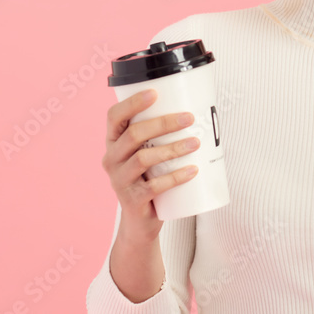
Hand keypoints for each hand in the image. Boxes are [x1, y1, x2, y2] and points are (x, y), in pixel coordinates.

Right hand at [101, 88, 201, 243]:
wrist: (141, 221)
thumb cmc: (150, 177)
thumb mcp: (150, 154)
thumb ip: (162, 135)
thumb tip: (201, 110)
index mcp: (114, 142)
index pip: (114, 117)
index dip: (132, 103)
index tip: (155, 92)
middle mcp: (112, 159)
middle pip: (134, 134)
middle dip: (164, 123)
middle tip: (190, 118)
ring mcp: (120, 180)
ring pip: (144, 159)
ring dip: (173, 148)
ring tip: (196, 143)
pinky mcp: (132, 200)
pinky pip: (154, 186)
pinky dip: (176, 177)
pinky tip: (193, 170)